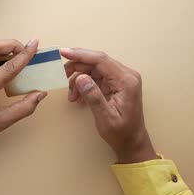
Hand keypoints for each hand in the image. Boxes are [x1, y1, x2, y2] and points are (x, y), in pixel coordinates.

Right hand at [61, 48, 157, 163]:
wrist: (131, 142)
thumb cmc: (121, 133)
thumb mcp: (106, 117)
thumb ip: (94, 96)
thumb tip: (80, 77)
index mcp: (126, 80)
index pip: (100, 60)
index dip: (80, 55)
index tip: (63, 52)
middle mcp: (125, 75)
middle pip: (96, 61)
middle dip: (77, 67)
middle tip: (62, 77)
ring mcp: (121, 78)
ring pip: (94, 69)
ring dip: (79, 78)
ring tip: (71, 95)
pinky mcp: (115, 83)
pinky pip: (96, 76)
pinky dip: (84, 84)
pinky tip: (77, 96)